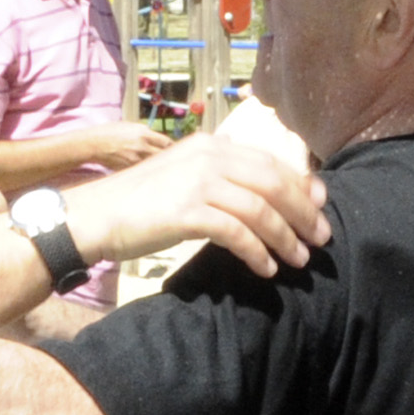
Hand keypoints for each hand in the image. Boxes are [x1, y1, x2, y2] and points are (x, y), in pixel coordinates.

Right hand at [61, 137, 329, 278]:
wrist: (92, 216)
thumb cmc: (137, 204)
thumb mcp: (183, 178)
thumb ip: (219, 179)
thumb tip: (258, 196)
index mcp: (210, 145)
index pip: (268, 161)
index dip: (300, 184)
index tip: (321, 205)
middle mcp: (208, 156)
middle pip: (272, 182)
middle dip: (303, 212)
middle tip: (320, 238)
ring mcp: (198, 181)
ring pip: (260, 209)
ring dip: (285, 237)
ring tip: (299, 260)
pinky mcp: (188, 210)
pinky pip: (237, 233)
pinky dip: (257, 253)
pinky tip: (266, 269)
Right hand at [76, 123, 175, 171]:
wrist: (93, 144)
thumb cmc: (110, 132)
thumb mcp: (129, 126)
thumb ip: (145, 132)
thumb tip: (157, 139)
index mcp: (143, 133)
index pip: (166, 142)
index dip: (173, 147)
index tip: (177, 150)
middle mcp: (142, 146)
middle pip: (164, 155)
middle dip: (170, 158)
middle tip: (176, 162)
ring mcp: (135, 159)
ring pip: (154, 165)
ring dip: (160, 166)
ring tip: (165, 169)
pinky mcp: (129, 169)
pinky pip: (142, 171)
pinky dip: (147, 172)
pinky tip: (149, 173)